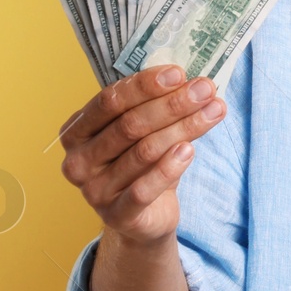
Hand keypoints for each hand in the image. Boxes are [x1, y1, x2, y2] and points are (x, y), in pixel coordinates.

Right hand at [57, 65, 226, 244]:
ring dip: (184, 128)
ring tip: (214, 111)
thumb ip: (153, 106)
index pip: (109, 101)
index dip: (145, 85)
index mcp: (76, 132)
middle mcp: (78, 161)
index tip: (179, 73)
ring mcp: (94, 191)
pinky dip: (169, 167)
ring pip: (144, 151)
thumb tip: (188, 81)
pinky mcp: (117, 215)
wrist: (143, 217)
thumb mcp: (142, 132)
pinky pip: (145, 189)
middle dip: (173, 104)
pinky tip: (190, 150)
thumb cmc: (141, 165)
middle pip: (130, 124)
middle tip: (205, 89)